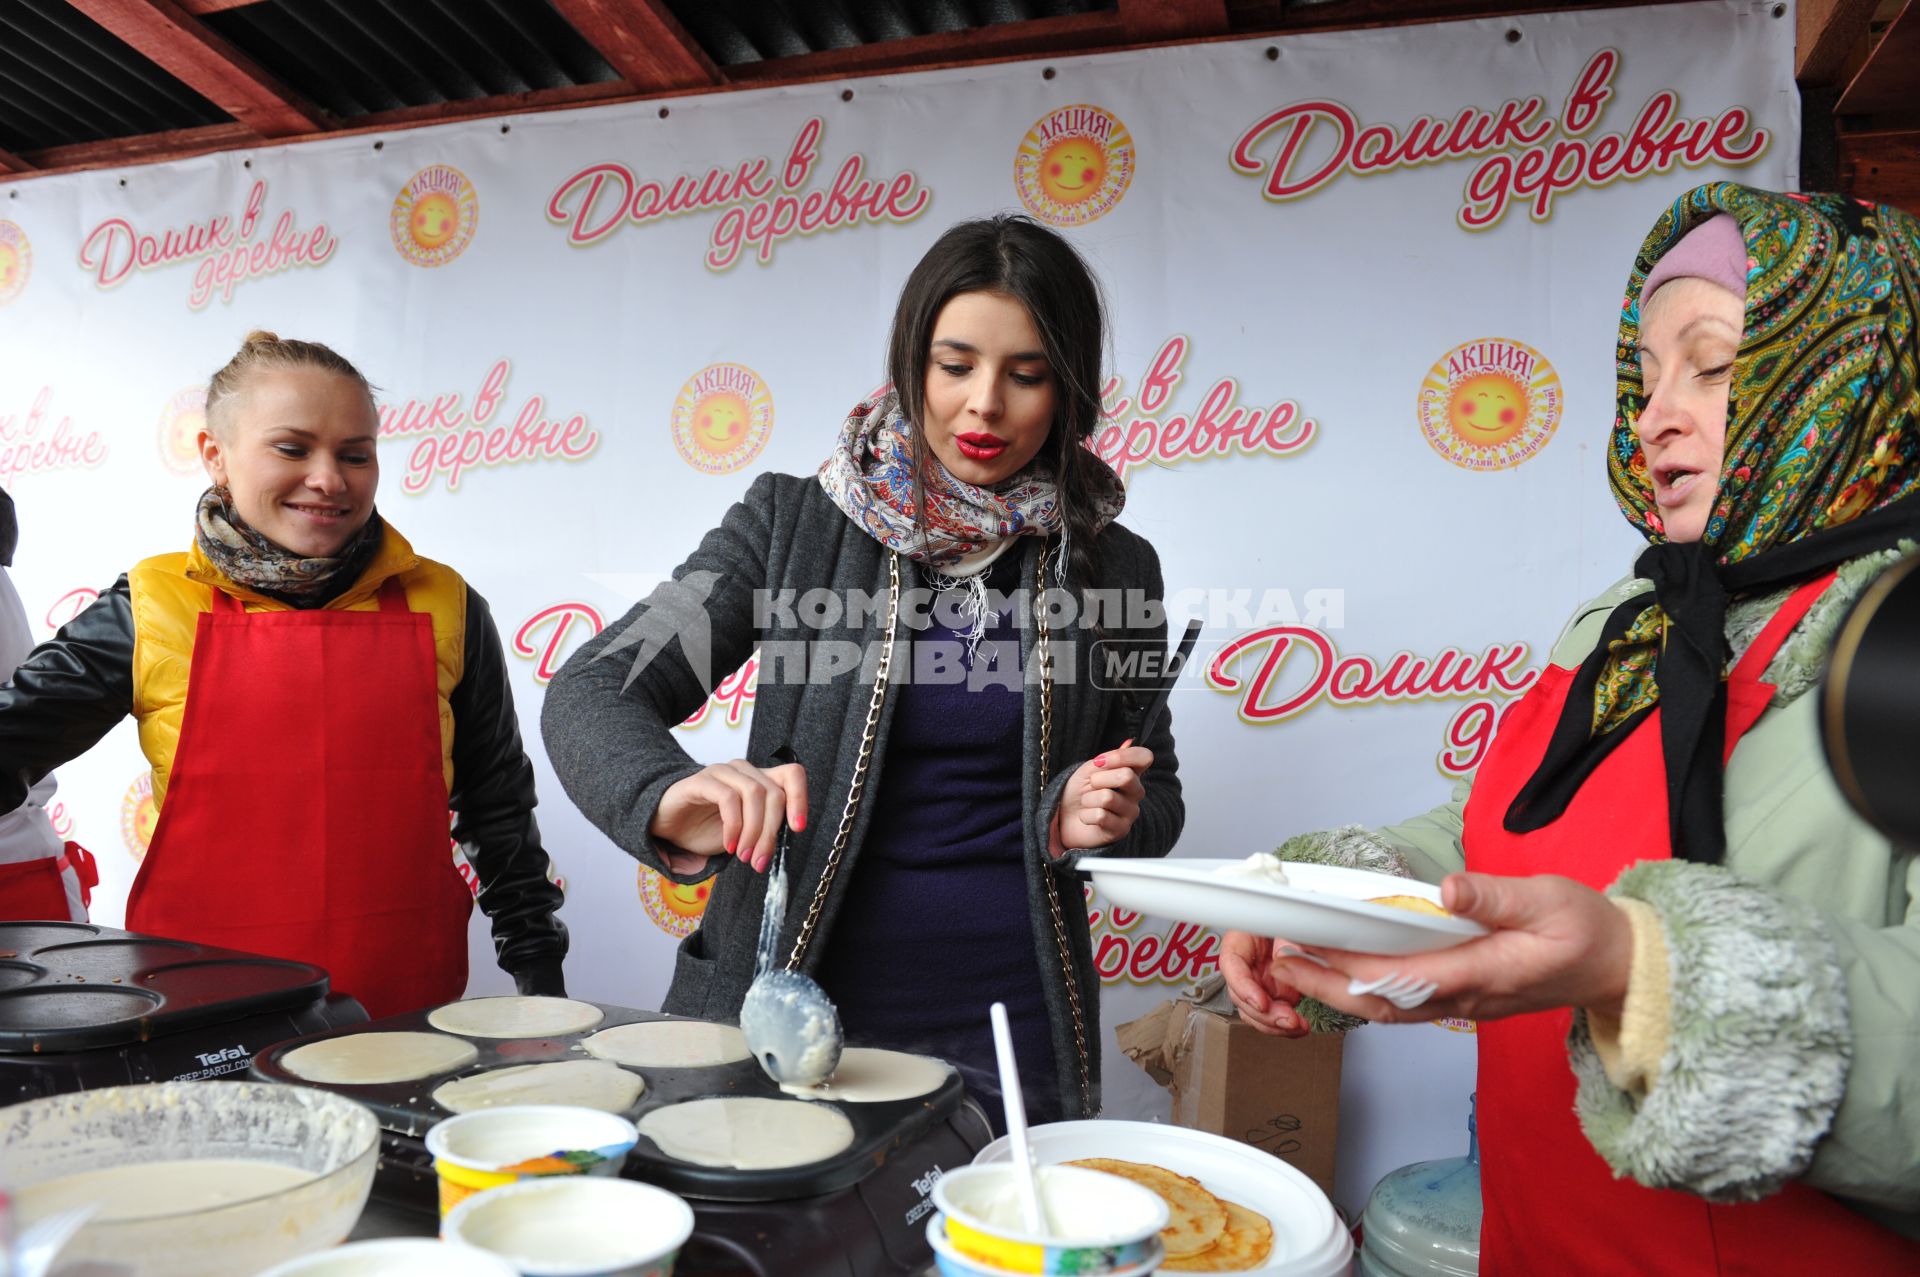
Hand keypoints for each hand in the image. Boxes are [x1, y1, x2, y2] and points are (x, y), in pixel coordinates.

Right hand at [651, 759, 808, 872]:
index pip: (793, 775)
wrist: (667, 825)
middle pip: (774, 793)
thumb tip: (783, 847)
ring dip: (754, 832)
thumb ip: (764, 832)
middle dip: (771, 833)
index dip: (801, 799)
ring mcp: (722, 772)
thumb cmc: (706, 827)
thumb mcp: (744, 833)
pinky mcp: (701, 781)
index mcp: (760, 780)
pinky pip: (727, 799)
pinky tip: (729, 845)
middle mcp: (744, 771)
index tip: (798, 829)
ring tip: (745, 856)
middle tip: (760, 860)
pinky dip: (733, 826)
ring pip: (755, 794)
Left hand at [1051, 738, 1151, 855]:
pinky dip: (1086, 815)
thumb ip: (1108, 759)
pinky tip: (1087, 817)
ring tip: (1087, 803)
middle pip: (1127, 776)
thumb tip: (1129, 742)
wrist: (1064, 818)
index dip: (1123, 756)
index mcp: (1131, 773)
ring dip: (1088, 799)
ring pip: (1108, 797)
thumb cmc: (1078, 792)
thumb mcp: (1089, 770)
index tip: (1099, 761)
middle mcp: (1136, 792)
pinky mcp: (1120, 830)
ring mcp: (1130, 812)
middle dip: (1099, 778)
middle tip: (1090, 785)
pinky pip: (1101, 816)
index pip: (1145, 757)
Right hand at [1220, 930, 1310, 1036]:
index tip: (1261, 1002)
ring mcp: (1259, 981)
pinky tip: (1298, 1027)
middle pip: (1241, 995)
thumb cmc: (1290, 917)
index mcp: (1242, 940)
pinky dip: (1283, 1026)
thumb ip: (1287, 938)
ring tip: (1296, 1026)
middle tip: (1286, 1019)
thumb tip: (1285, 955)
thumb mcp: (1288, 922)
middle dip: (1263, 1013)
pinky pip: (1271, 1016)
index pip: (1231, 964)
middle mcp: (1247, 964)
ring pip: (1253, 1011)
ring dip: (1273, 1024)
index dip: (1243, 987)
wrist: (1305, 924)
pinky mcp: (1274, 994)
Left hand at [1269, 872, 1633, 1024]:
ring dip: (1340, 992)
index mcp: (1485, 972)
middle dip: (1328, 987)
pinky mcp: (1464, 998)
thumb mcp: (1550, 898)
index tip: (1313, 946)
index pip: (1406, 975)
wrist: (1618, 967)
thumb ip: (1498, 896)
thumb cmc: (1587, 929)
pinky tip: (1340, 974)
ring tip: (1295, 967)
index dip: (1355, 966)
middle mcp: (1466, 997)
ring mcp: (1464, 1003)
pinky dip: (1366, 992)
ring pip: (1391, 1009)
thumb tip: (1452, 889)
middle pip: (1385, 1004)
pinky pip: (1406, 1003)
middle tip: (1280, 965)